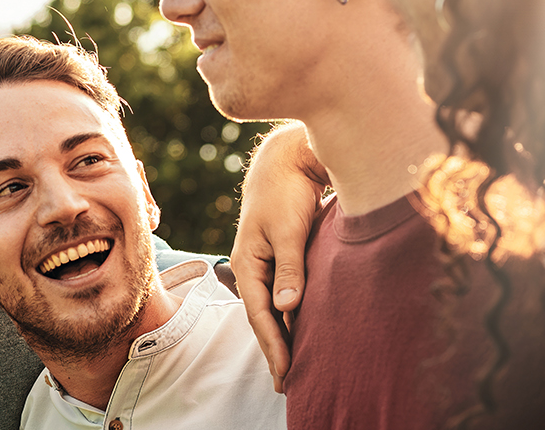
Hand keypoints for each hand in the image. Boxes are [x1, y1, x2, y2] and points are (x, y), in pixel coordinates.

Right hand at [231, 121, 326, 392]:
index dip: (274, 347)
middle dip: (274, 351)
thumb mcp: (289, 230)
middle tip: (287, 384)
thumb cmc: (286, 191)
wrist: (284, 160)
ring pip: (270, 308)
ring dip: (280, 336)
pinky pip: (279, 295)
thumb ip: (290, 269)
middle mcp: (250, 267)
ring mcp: (261, 262)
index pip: (261, 315)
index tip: (287, 374)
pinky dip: (287, 315)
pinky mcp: (275, 256)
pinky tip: (296, 328)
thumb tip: (288, 309)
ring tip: (291, 365)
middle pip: (262, 317)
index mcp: (247, 263)